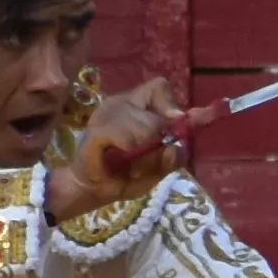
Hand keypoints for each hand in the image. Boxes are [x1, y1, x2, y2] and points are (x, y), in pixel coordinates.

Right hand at [48, 76, 185, 221]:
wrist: (94, 190)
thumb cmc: (127, 175)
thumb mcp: (160, 166)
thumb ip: (176, 153)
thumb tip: (184, 134)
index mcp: (135, 104)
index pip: (159, 86)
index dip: (170, 106)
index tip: (172, 126)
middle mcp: (119, 102)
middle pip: (157, 118)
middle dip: (157, 145)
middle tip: (141, 158)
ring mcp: (105, 114)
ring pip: (145, 129)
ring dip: (143, 155)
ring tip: (129, 163)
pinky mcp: (95, 131)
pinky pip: (127, 139)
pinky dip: (129, 153)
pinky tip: (117, 157)